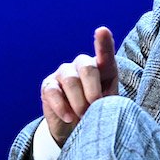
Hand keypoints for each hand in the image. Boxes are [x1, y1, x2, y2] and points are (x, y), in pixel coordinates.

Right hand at [40, 26, 118, 145]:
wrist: (76, 128)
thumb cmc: (98, 112)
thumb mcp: (110, 106)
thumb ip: (110, 100)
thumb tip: (102, 102)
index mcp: (103, 67)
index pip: (105, 53)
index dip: (103, 43)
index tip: (102, 31)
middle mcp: (82, 65)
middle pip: (88, 68)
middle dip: (93, 90)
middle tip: (95, 106)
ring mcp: (64, 73)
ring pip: (71, 81)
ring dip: (79, 102)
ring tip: (83, 117)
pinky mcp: (48, 85)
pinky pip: (54, 92)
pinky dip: (63, 107)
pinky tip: (69, 118)